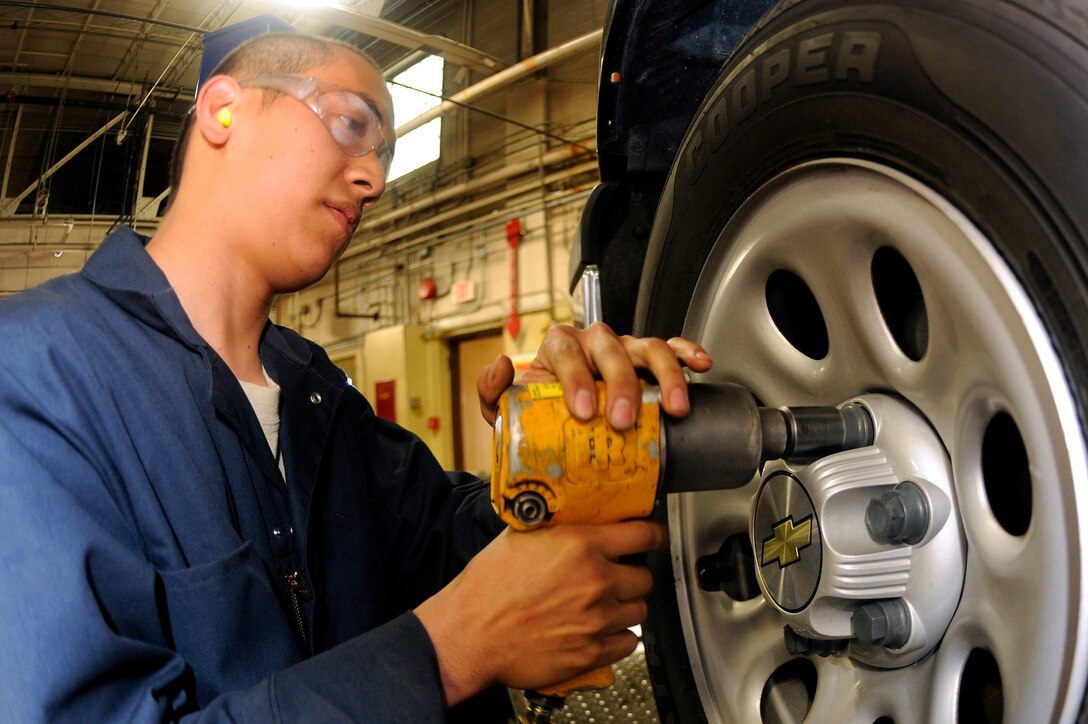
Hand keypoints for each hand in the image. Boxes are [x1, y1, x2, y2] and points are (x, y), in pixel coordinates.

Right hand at [414, 520, 667, 706]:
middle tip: (614, 576)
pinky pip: (629, 643)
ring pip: (640, 610)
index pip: (643, 534)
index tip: (654, 537)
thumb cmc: (487, 586)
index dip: (653, 534)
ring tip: (603, 604)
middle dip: (631, 574)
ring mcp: (597, 620)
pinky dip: (619, 636)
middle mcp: (596, 582)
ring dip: (625, 606)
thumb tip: (575, 517)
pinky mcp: (592, 652)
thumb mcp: (521, 537)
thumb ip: (557, 527)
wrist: (470, 634)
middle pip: (645, 576)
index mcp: (581, 546)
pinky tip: (600, 629)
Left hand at [476, 323, 711, 428]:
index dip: (576, 378)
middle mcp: (593, 342)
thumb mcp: (505, 408)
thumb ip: (492, 390)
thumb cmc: (538, 414)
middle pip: (611, 349)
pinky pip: (671, 350)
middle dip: (620, 384)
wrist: (560, 428)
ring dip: (664, 374)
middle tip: (622, 419)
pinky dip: (687, 352)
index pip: (566, 352)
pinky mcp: (648, 362)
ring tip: (674, 405)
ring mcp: (624, 350)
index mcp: (558, 347)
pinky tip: (699, 365)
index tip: (584, 412)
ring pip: (648, 347)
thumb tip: (501, 367)